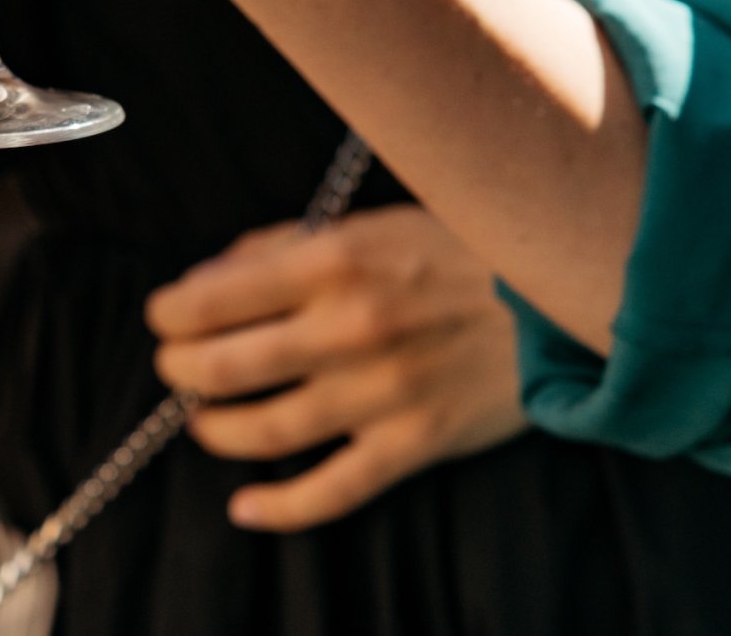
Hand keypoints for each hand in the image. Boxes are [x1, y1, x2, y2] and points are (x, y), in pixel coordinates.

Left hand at [146, 205, 527, 530]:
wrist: (565, 302)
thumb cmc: (459, 252)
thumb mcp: (367, 223)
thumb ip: (280, 248)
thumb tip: (206, 282)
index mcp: (330, 264)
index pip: (209, 299)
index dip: (168, 315)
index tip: (164, 319)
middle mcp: (348, 329)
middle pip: (221, 367)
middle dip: (180, 372)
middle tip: (178, 369)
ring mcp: (380, 393)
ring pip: (261, 429)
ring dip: (213, 430)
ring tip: (204, 421)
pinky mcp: (414, 444)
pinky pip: (333, 489)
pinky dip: (280, 506)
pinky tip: (245, 506)